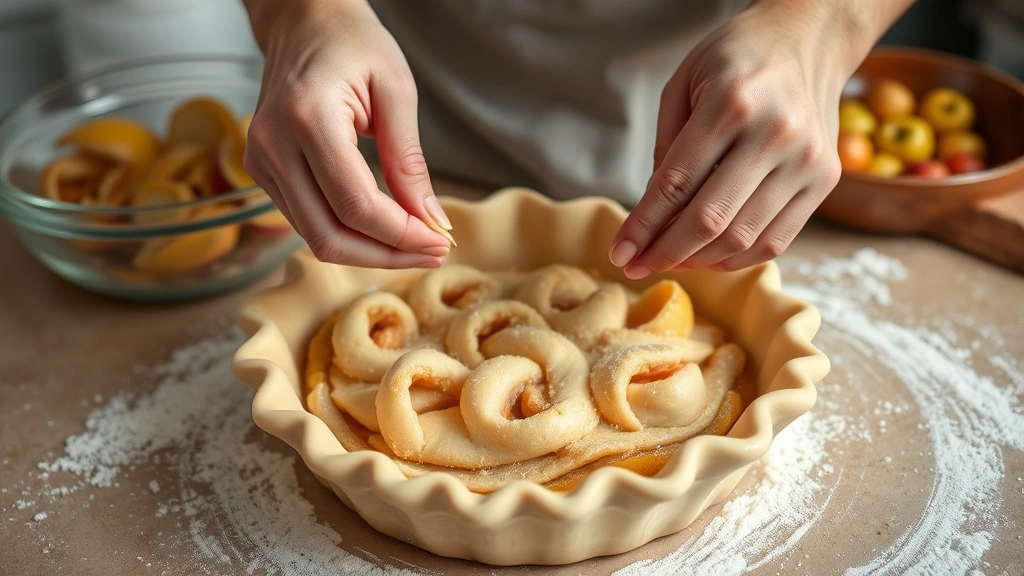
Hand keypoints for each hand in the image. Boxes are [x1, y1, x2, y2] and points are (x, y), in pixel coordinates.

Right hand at [242, 0, 451, 267]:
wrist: (303, 22)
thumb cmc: (353, 44)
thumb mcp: (397, 91)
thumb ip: (409, 161)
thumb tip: (430, 220)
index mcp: (308, 118)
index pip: (355, 204)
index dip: (400, 234)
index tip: (439, 240)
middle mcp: (273, 145)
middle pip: (329, 235)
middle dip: (385, 254)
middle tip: (432, 251)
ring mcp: (261, 162)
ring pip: (316, 237)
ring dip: (369, 252)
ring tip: (415, 242)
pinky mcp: (262, 171)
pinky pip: (307, 222)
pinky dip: (349, 234)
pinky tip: (384, 228)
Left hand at [610, 1, 860, 276]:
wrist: (807, 39)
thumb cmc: (736, 59)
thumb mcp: (683, 85)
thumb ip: (665, 148)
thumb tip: (651, 216)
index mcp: (731, 102)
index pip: (675, 184)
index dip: (642, 227)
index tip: (619, 254)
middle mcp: (775, 133)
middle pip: (710, 220)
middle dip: (665, 253)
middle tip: (638, 265)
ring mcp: (806, 160)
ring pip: (742, 238)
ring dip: (698, 261)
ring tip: (670, 260)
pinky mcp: (826, 180)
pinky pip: (775, 240)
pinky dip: (736, 259)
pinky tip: (708, 256)